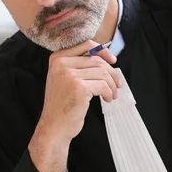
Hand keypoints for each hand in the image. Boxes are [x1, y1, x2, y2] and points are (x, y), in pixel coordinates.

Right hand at [28, 40, 120, 171]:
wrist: (54, 127)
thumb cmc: (62, 105)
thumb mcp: (64, 79)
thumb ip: (78, 65)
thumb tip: (105, 58)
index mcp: (57, 58)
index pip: (86, 44)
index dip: (103, 51)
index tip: (113, 61)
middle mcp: (61, 64)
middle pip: (97, 60)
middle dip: (111, 72)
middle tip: (117, 85)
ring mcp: (69, 75)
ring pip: (102, 72)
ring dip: (112, 85)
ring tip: (112, 94)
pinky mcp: (79, 88)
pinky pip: (103, 85)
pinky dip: (109, 92)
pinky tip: (107, 99)